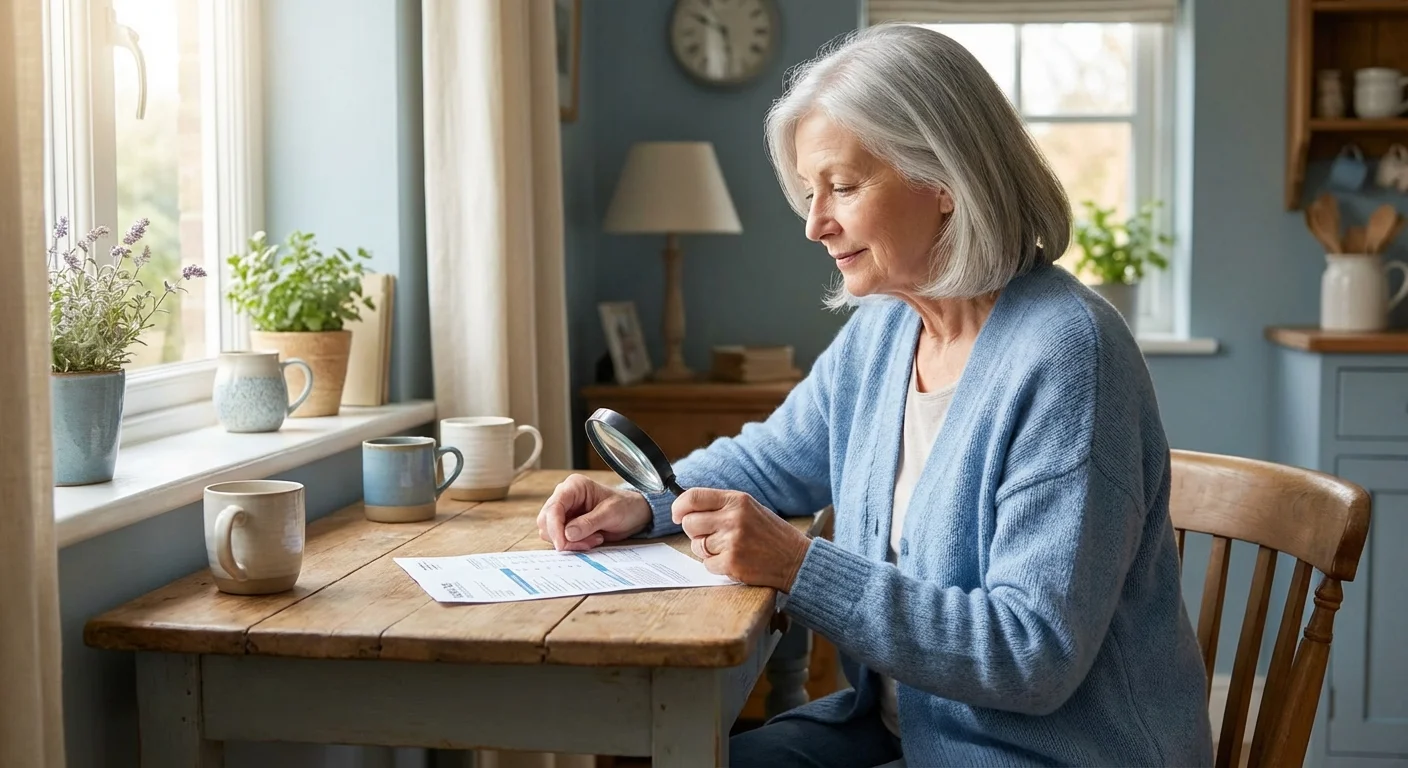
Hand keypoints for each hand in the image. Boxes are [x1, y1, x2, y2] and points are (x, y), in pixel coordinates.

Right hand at [537, 474, 652, 551]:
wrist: (634, 514)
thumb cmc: (625, 506)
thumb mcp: (611, 513)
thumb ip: (589, 523)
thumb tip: (567, 534)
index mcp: (574, 486)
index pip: (554, 507)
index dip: (555, 527)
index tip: (562, 544)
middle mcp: (565, 497)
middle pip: (546, 521)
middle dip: (563, 537)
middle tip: (587, 543)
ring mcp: (565, 511)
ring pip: (550, 532)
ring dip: (570, 542)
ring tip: (594, 539)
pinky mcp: (567, 524)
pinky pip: (560, 538)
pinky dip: (573, 544)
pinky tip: (592, 540)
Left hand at [671, 488, 811, 591]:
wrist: (796, 559)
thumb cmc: (770, 534)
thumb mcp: (750, 508)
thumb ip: (721, 506)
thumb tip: (685, 508)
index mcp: (737, 500)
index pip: (694, 497)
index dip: (679, 506)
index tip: (676, 514)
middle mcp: (733, 518)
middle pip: (689, 523)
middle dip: (695, 532)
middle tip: (710, 536)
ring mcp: (732, 541)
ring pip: (697, 546)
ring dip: (707, 550)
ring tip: (729, 549)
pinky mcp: (732, 563)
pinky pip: (707, 565)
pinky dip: (717, 566)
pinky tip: (735, 561)